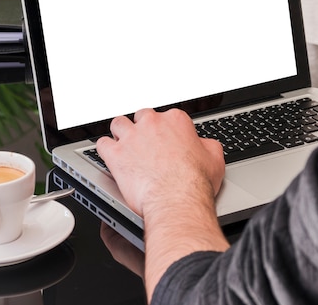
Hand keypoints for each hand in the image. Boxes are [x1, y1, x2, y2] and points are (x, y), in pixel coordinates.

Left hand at [96, 108, 229, 299]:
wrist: (177, 200)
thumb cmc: (194, 182)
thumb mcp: (214, 159)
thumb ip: (207, 145)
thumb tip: (204, 144)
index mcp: (176, 121)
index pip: (166, 117)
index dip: (164, 131)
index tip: (164, 141)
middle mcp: (152, 124)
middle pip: (141, 117)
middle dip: (142, 129)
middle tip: (144, 144)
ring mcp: (132, 137)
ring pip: (118, 124)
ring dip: (120, 134)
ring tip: (124, 146)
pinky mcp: (116, 154)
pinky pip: (102, 144)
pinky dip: (105, 150)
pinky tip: (110, 157)